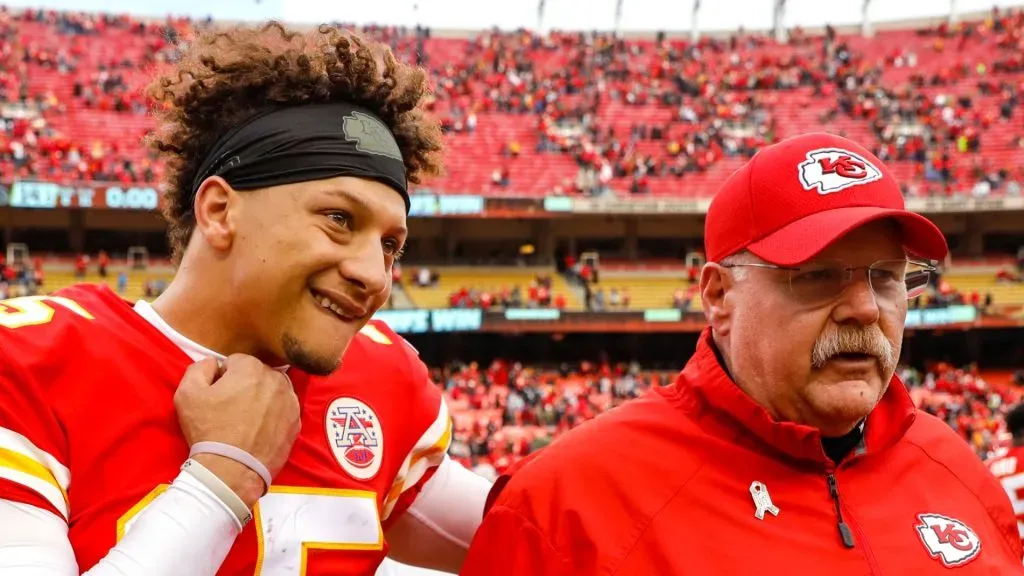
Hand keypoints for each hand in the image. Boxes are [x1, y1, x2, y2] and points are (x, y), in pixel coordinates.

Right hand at [174, 355, 300, 507]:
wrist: (232, 470)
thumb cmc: (208, 431)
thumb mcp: (187, 394)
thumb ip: (199, 368)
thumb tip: (213, 363)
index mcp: (251, 368)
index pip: (235, 362)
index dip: (223, 379)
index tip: (217, 396)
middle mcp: (277, 379)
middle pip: (257, 375)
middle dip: (244, 386)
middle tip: (231, 410)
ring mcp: (290, 402)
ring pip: (272, 391)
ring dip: (261, 399)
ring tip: (245, 421)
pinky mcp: (297, 422)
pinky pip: (283, 411)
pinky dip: (273, 416)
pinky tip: (259, 430)